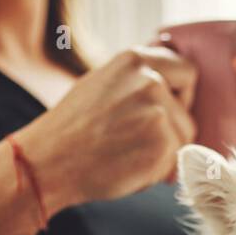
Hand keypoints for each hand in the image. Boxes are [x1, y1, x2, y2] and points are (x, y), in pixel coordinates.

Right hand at [17, 46, 196, 211]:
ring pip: (182, 142)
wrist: (48, 161)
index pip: (186, 72)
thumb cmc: (71, 129)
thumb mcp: (102, 84)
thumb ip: (137, 81)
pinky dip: (155, 174)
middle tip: (140, 145)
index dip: (182, 97)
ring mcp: (158, 113)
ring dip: (162, 156)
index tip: (168, 114)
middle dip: (171, 134)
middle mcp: (150, 81)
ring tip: (126, 156)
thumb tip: (171, 91)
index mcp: (135, 60)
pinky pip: (174, 164)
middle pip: (187, 114)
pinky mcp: (161, 146)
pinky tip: (126, 169)